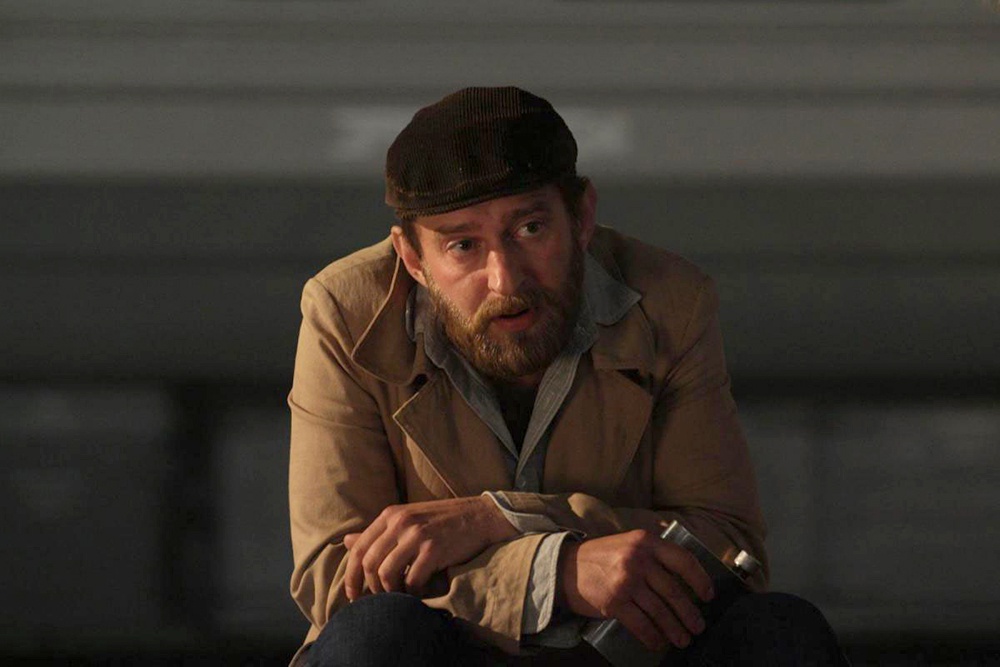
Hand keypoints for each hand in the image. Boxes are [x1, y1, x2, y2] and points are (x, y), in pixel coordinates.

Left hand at [343, 496, 516, 600]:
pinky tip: (419, 594)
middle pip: (368, 563)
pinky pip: (411, 580)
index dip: (351, 576)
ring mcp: (417, 535)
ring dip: (390, 593)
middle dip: (369, 589)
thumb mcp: (407, 520)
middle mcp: (400, 522)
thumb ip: (378, 532)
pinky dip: (412, 593)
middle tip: (377, 603)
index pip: (358, 548)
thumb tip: (346, 542)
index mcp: (390, 515)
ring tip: (399, 597)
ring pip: (386, 574)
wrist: (480, 516)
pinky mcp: (434, 549)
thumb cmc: (442, 521)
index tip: (353, 596)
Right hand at [560, 529, 713, 650]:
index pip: (683, 560)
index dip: (700, 579)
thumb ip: (653, 553)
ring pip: (660, 611)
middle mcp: (637, 559)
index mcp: (645, 541)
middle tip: (698, 626)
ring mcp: (625, 581)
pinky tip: (658, 643)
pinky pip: (641, 624)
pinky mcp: (614, 602)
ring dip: (674, 629)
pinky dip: (653, 637)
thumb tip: (683, 577)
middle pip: (673, 591)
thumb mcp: (628, 543)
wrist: (564, 568)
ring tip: (683, 639)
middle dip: (689, 613)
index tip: (707, 595)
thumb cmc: (600, 557)